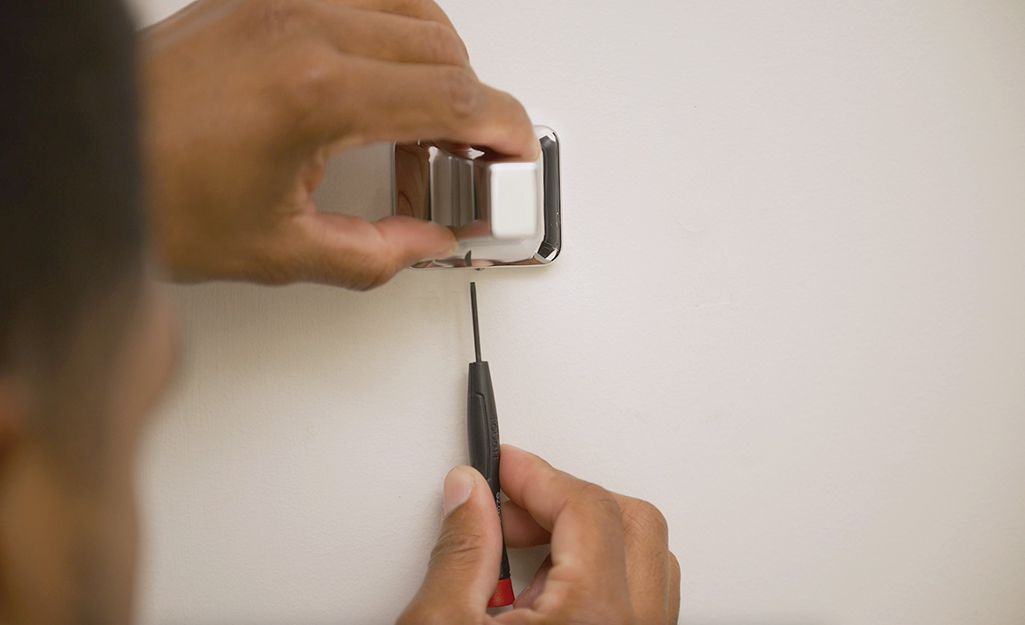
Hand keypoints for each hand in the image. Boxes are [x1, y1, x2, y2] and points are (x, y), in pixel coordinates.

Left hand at [141, 0, 537, 288]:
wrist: (88, 154)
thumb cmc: (155, 194)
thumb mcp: (280, 251)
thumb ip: (377, 251)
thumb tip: (428, 241)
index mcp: (315, 92)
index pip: (455, 97)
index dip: (506, 129)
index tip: (517, 153)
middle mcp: (303, 26)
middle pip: (446, 53)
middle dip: (476, 112)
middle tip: (465, 165)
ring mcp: (281, 0)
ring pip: (415, 9)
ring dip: (442, 67)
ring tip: (426, 127)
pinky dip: (398, 29)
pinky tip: (388, 75)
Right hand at [398, 446, 680, 623]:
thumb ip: (460, 552)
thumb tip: (469, 495)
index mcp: (596, 618)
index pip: (587, 507)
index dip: (539, 474)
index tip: (505, 465)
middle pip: (634, 522)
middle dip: (567, 500)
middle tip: (511, 503)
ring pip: (648, 560)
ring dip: (590, 539)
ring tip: (523, 550)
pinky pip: (643, 600)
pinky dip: (600, 577)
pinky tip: (546, 590)